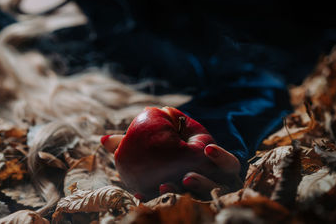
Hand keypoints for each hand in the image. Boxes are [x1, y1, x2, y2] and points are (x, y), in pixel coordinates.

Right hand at [101, 134, 241, 199]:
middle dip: (177, 194)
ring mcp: (218, 179)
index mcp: (176, 183)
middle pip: (190, 196)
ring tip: (188, 177)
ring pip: (212, 188)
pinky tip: (208, 149)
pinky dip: (221, 159)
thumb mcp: (149, 140)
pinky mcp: (231, 167)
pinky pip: (230, 165)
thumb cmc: (170, 143)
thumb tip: (103, 140)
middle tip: (165, 187)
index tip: (140, 196)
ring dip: (201, 185)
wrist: (201, 139)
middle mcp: (198, 186)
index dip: (153, 197)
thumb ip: (129, 141)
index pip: (166, 195)